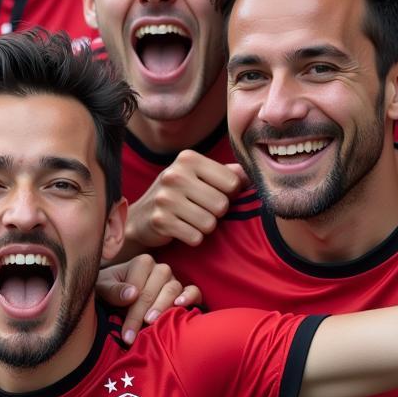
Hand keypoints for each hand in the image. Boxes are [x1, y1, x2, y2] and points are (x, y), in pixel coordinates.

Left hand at [94, 254, 200, 343]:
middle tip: (133, 336)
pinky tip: (180, 306)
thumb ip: (113, 290)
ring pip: (173, 289)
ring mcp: (173, 280)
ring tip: (151, 323)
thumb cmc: (109, 292)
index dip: (132, 313)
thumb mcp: (102, 289)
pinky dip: (190, 297)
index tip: (125, 334)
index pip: (140, 288)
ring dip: (163, 307)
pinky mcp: (184, 291)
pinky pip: (194, 291)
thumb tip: (132, 294)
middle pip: (156, 290)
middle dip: (142, 314)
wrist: (114, 297)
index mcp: (142, 263)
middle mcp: (160, 269)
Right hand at [124, 150, 245, 253]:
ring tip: (191, 220)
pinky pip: (195, 237)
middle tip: (201, 210)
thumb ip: (228, 172)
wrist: (141, 217)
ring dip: (205, 227)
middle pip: (222, 204)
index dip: (229, 194)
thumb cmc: (178, 195)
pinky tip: (182, 230)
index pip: (232, 182)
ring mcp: (165, 198)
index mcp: (188, 159)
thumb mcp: (199, 176)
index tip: (214, 194)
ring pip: (209, 223)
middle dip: (216, 213)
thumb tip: (256, 172)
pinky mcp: (160, 221)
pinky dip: (193, 238)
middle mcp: (175, 175)